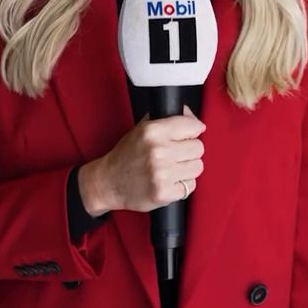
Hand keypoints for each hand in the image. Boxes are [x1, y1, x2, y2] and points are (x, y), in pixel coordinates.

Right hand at [79, 104, 205, 214]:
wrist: (108, 182)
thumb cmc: (126, 156)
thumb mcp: (142, 129)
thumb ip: (168, 118)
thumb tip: (191, 115)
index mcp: (153, 131)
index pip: (194, 126)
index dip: (192, 131)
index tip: (188, 136)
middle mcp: (158, 151)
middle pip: (198, 148)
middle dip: (189, 151)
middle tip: (175, 155)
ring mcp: (162, 173)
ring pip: (197, 167)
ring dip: (187, 169)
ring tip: (171, 169)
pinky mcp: (165, 193)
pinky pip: (190, 186)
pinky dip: (182, 185)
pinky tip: (168, 181)